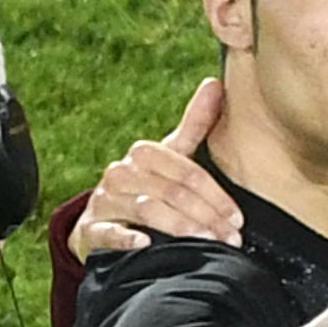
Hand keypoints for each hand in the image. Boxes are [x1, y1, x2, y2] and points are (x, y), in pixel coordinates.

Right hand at [70, 78, 242, 260]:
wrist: (102, 220)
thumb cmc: (147, 185)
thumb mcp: (172, 156)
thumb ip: (195, 123)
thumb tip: (216, 83)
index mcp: (144, 154)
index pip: (187, 172)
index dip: (216, 196)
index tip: (237, 218)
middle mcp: (120, 172)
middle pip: (171, 192)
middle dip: (206, 217)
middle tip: (230, 238)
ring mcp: (103, 200)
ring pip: (146, 210)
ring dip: (180, 228)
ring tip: (207, 243)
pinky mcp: (90, 229)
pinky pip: (107, 232)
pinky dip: (126, 238)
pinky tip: (146, 244)